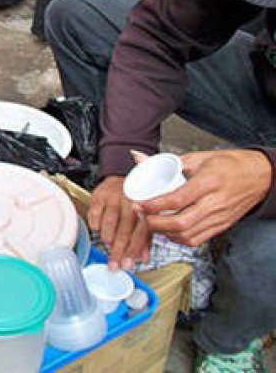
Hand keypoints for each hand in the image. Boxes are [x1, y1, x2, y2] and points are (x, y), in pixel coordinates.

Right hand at [88, 160, 151, 269]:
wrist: (122, 177)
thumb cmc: (137, 200)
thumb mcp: (145, 216)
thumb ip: (145, 238)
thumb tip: (143, 259)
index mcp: (146, 208)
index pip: (140, 232)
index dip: (134, 250)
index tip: (127, 264)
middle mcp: (131, 201)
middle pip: (124, 230)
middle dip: (118, 251)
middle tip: (114, 265)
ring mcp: (114, 198)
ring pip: (109, 222)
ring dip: (107, 237)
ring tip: (108, 245)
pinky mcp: (99, 195)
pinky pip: (94, 214)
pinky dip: (96, 225)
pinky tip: (99, 230)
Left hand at [137, 149, 271, 245]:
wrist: (259, 176)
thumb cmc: (228, 164)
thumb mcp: (198, 157)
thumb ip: (167, 161)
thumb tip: (138, 157)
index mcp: (208, 182)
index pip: (178, 199)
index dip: (155, 205)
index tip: (139, 203)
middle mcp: (215, 203)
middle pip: (181, 222)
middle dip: (155, 223)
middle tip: (141, 215)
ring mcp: (219, 217)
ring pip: (187, 235)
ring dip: (164, 232)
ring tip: (151, 222)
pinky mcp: (221, 226)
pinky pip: (196, 239)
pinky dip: (178, 238)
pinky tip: (168, 230)